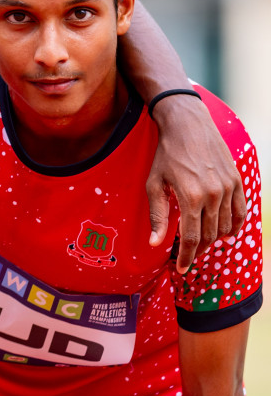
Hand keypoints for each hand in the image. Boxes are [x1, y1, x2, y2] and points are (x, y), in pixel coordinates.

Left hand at [147, 95, 246, 271]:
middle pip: (209, 235)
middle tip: (188, 256)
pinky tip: (224, 232)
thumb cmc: (166, 155)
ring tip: (201, 244)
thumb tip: (155, 244)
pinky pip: (241, 213)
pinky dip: (234, 226)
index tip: (181, 269)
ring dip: (214, 240)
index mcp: (191, 197)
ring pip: (225, 227)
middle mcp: (214, 195)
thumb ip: (157, 215)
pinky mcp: (238, 181)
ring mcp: (229, 188)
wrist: (189, 126)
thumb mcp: (154, 184)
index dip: (186, 257)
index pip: (190, 238)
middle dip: (197, 250)